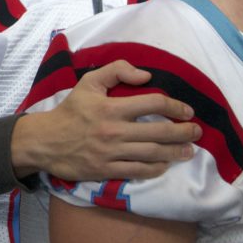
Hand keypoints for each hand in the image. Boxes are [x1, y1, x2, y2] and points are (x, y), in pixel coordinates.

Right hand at [11, 60, 199, 179]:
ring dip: (175, 152)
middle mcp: (114, 131)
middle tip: (196, 132)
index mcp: (111, 107)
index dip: (175, 106)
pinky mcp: (106, 170)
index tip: (186, 110)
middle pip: (159, 131)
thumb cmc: (70, 111)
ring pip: (153, 153)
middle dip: (184, 132)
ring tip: (189, 151)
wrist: (45, 141)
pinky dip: (156, 168)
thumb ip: (116, 70)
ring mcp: (111, 153)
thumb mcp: (88, 82)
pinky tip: (165, 164)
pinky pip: (138, 171)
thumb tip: (146, 76)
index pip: (153, 103)